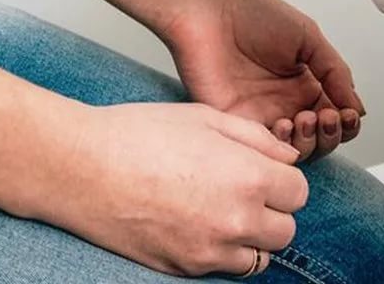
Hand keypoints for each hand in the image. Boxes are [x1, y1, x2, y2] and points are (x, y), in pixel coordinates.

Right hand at [42, 102, 307, 277]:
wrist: (85, 168)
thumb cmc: (139, 134)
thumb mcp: (204, 116)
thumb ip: (256, 137)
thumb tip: (287, 156)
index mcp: (248, 175)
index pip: (298, 192)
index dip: (282, 177)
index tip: (263, 168)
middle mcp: (237, 219)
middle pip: (286, 229)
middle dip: (273, 209)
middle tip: (244, 187)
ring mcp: (211, 250)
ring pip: (260, 258)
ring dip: (252, 236)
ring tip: (221, 208)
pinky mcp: (186, 269)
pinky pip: (225, 270)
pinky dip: (223, 252)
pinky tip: (199, 224)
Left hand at [165, 0, 365, 160]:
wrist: (210, 11)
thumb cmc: (253, 13)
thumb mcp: (307, 36)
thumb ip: (335, 72)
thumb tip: (359, 108)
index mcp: (304, 83)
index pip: (335, 116)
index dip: (346, 121)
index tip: (347, 113)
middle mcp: (285, 103)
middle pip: (319, 139)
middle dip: (331, 134)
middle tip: (328, 116)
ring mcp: (262, 116)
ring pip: (296, 151)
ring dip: (310, 142)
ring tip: (306, 118)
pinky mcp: (238, 126)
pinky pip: (265, 152)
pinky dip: (282, 147)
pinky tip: (285, 124)